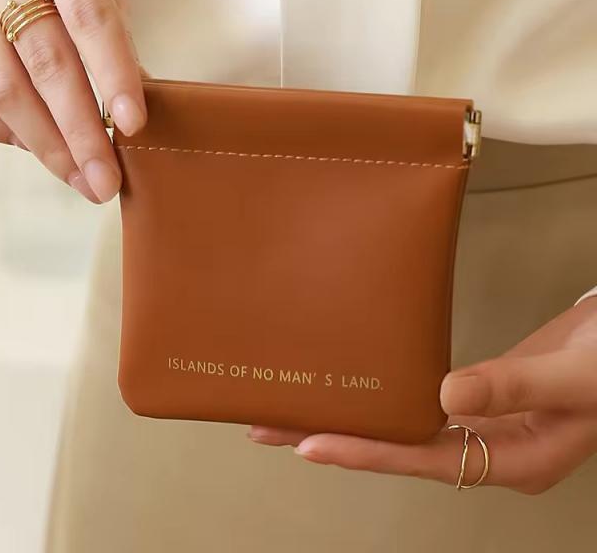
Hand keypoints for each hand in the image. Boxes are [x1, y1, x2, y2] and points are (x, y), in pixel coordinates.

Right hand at [0, 0, 144, 202]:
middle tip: (105, 180)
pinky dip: (1, 129)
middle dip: (80, 132)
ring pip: (2, 85)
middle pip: (45, 61)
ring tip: (80, 178)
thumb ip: (118, 37)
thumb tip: (129, 120)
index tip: (132, 127)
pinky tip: (34, 148)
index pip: (90, 16)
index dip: (114, 75)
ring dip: (45, 144)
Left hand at [250, 297, 596, 493]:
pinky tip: (356, 388)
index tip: (310, 443)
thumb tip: (447, 395)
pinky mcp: (475, 397)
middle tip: (272, 427)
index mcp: (514, 460)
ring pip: (405, 427)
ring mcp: (481, 424)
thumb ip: (516, 386)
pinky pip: (419, 403)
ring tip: (295, 409)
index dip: (368, 453)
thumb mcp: (572, 377)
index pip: (424, 461)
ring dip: (355, 418)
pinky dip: (383, 397)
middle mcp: (489, 449)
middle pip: (402, 450)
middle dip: (339, 439)